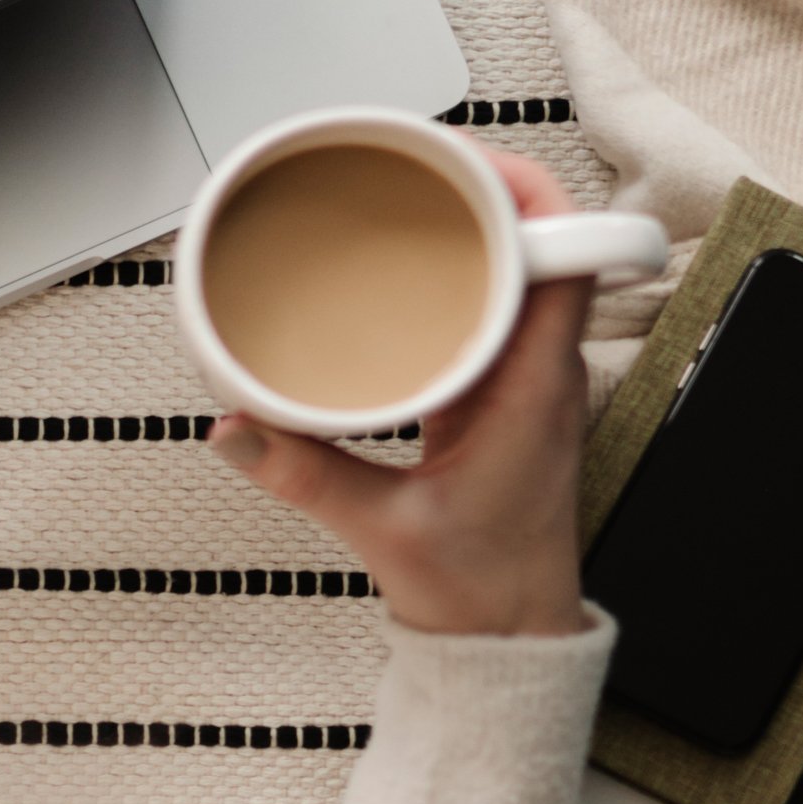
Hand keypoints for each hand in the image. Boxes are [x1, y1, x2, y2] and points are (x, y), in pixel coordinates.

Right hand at [206, 148, 591, 638]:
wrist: (509, 642)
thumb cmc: (479, 592)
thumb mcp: (383, 531)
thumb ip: (306, 476)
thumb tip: (235, 426)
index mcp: (536, 390)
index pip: (568, 257)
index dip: (527, 194)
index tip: (466, 162)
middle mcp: (542, 373)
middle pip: (542, 245)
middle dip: (484, 190)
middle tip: (415, 161)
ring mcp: (525, 383)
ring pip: (520, 273)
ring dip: (475, 228)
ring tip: (410, 196)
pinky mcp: (501, 398)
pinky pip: (493, 311)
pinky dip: (459, 277)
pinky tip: (410, 271)